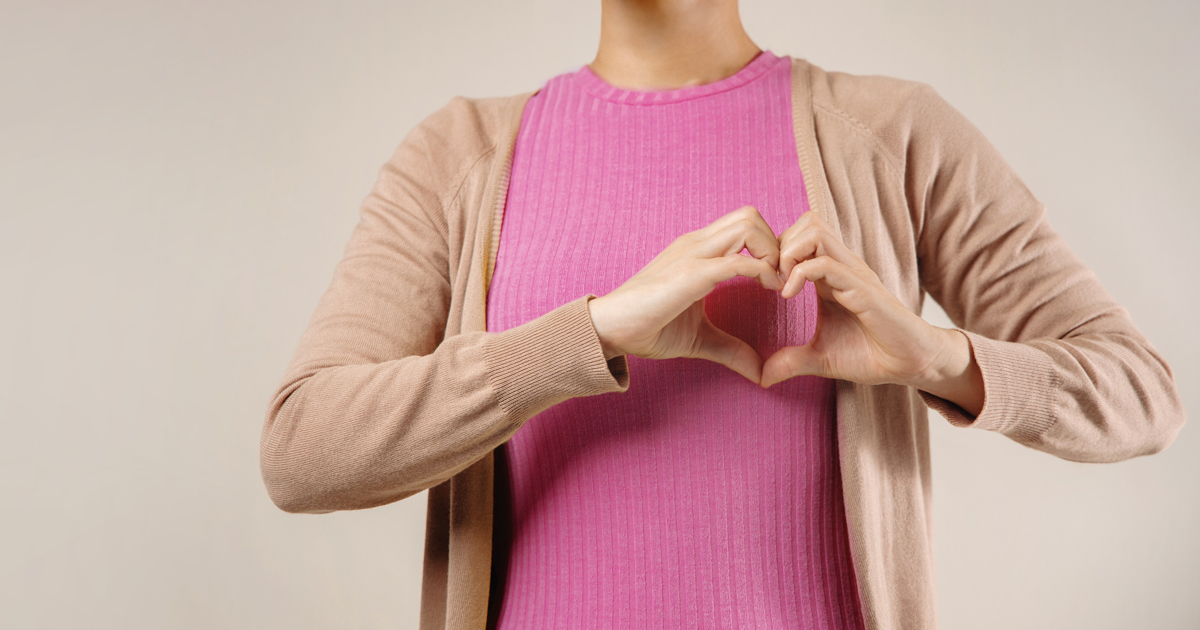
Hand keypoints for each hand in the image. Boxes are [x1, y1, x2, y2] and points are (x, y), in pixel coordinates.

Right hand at [587, 206, 784, 383]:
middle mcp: (697, 244)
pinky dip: (763, 272)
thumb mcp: (700, 339)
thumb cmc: (648, 328)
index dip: (769, 248)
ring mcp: (693, 255)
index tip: (778, 281)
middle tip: (781, 278)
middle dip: (776, 243)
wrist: (610, 330)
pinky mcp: (691, 274)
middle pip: (750, 215)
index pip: (745, 225)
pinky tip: (770, 293)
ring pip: (748, 225)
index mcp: (699, 251)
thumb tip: (760, 373)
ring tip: (776, 284)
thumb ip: (731, 349)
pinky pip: (738, 260)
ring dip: (772, 252)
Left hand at [761, 211, 983, 414]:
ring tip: (779, 284)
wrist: (912, 366)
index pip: (801, 235)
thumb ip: (791, 361)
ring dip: (788, 253)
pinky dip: (800, 273)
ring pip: (815, 231)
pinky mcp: (863, 289)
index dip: (775, 251)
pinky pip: (827, 263)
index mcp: (831, 275)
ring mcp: (854, 274)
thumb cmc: (871, 355)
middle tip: (768, 278)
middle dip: (779, 244)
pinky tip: (788, 297)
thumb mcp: (820, 359)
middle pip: (807, 221)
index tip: (762, 281)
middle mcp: (843, 266)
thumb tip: (762, 377)